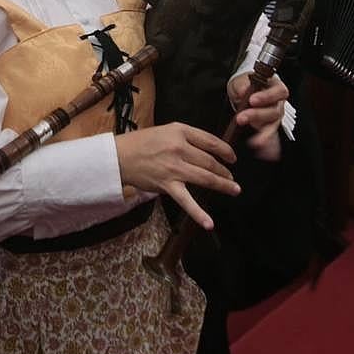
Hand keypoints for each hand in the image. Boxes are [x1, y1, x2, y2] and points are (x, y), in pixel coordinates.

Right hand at [114, 123, 238, 230]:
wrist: (119, 156)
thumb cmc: (141, 143)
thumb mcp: (166, 131)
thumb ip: (186, 138)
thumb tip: (208, 150)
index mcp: (180, 131)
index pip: (210, 140)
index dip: (225, 150)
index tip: (232, 157)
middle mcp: (179, 148)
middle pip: (210, 161)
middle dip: (224, 171)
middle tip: (232, 177)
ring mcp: (174, 168)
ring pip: (205, 177)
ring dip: (223, 185)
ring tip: (234, 189)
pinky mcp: (167, 185)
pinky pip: (186, 201)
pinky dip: (199, 213)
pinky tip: (209, 223)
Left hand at [227, 73, 288, 161]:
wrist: (244, 90)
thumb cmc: (246, 83)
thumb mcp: (241, 80)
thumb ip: (243, 85)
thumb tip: (245, 91)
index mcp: (276, 87)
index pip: (278, 92)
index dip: (267, 97)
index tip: (252, 100)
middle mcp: (279, 103)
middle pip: (275, 111)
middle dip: (257, 115)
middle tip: (241, 118)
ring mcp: (274, 117)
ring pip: (273, 126)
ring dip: (263, 135)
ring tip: (254, 143)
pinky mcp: (268, 127)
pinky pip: (272, 138)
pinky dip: (269, 146)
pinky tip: (264, 154)